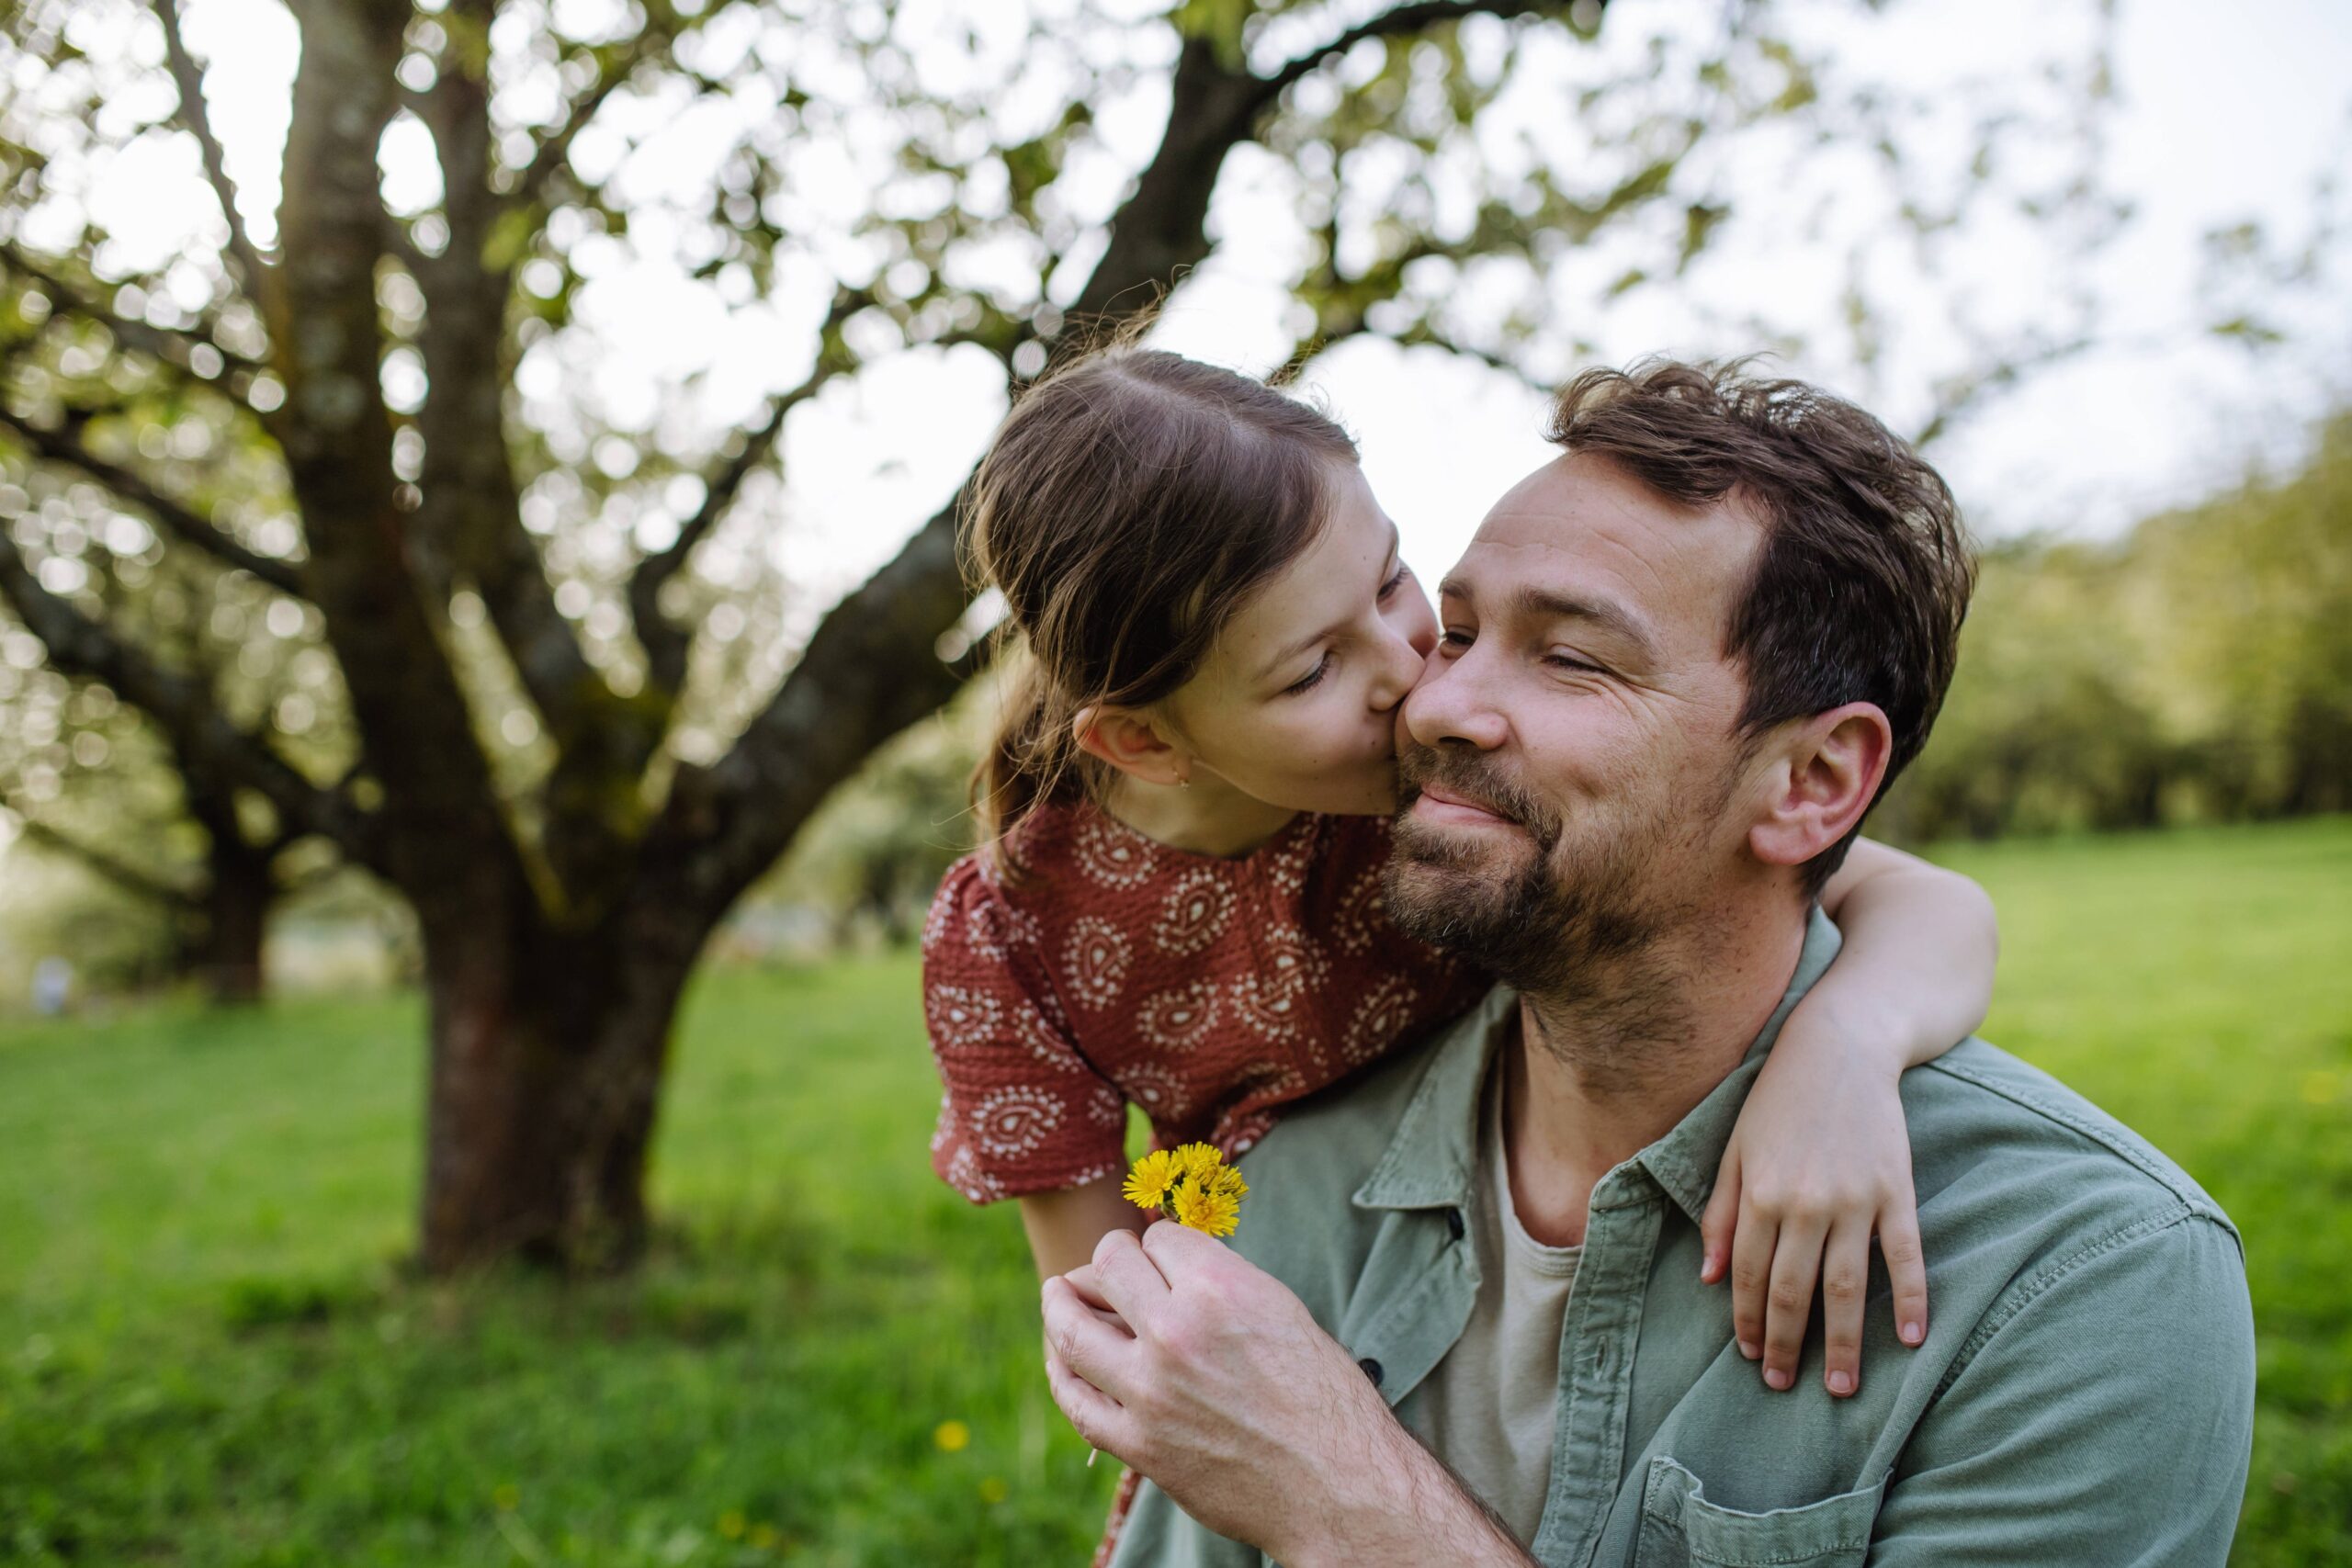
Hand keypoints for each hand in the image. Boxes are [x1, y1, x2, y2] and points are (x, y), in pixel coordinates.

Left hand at [1040, 1222, 1516, 1563]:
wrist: (1336, 1486)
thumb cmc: (1323, 1397)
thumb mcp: (1281, 1310)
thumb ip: (1220, 1281)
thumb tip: (1169, 1263)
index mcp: (1220, 1289)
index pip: (1159, 1237)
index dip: (1162, 1245)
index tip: (1165, 1258)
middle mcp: (1176, 1332)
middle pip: (1108, 1266)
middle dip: (1109, 1259)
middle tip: (1110, 1267)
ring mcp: (1149, 1391)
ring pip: (1072, 1327)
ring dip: (1059, 1302)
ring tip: (1056, 1293)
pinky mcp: (1137, 1444)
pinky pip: (1076, 1399)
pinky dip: (1061, 1371)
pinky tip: (1061, 1357)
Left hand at [1699, 1020, 1928, 1397]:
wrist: (1838, 1049)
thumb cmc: (1776, 1101)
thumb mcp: (1734, 1150)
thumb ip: (1722, 1214)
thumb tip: (1710, 1277)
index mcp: (1761, 1195)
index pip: (1752, 1276)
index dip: (1751, 1321)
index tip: (1752, 1357)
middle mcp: (1807, 1203)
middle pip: (1797, 1291)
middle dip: (1789, 1344)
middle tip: (1786, 1386)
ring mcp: (1856, 1199)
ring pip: (1848, 1286)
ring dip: (1845, 1342)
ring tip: (1843, 1386)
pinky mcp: (1897, 1190)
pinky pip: (1907, 1255)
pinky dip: (1912, 1298)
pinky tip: (1912, 1340)